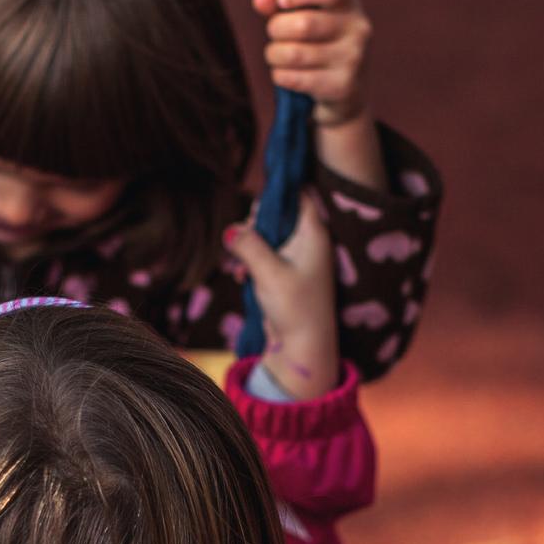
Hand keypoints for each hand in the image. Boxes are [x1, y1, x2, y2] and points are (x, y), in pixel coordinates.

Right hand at [224, 193, 337, 399]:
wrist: (302, 347)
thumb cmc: (294, 307)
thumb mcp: (268, 272)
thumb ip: (248, 245)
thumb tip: (231, 229)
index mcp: (313, 234)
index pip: (299, 195)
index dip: (277, 195)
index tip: (255, 208)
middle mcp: (308, 242)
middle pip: (278, 215)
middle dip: (256, 225)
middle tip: (244, 242)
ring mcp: (297, 259)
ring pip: (267, 237)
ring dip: (249, 247)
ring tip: (241, 267)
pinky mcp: (285, 275)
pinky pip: (264, 256)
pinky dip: (251, 263)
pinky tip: (243, 277)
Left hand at [252, 0, 371, 128]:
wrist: (346, 93)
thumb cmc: (320, 45)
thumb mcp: (306, 17)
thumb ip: (282, 5)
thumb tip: (259, 0)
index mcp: (349, 4)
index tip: (282, 1)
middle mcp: (357, 30)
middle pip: (303, 24)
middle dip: (276, 29)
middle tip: (274, 36)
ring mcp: (352, 59)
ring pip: (294, 54)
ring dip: (274, 55)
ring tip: (276, 56)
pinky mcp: (341, 87)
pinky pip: (295, 79)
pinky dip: (280, 76)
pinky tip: (284, 74)